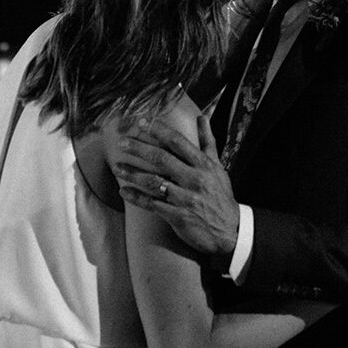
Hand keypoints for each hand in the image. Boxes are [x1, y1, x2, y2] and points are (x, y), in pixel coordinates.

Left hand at [115, 114, 239, 267]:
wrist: (231, 230)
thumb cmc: (221, 195)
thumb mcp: (218, 167)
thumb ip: (208, 141)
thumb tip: (202, 116)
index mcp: (204, 165)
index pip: (178, 142)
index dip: (158, 130)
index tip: (141, 122)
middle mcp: (195, 179)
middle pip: (162, 159)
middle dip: (139, 148)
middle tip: (122, 141)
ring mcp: (186, 198)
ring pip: (154, 181)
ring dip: (133, 173)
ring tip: (117, 167)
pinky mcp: (178, 216)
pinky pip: (152, 204)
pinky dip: (136, 197)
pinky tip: (123, 191)